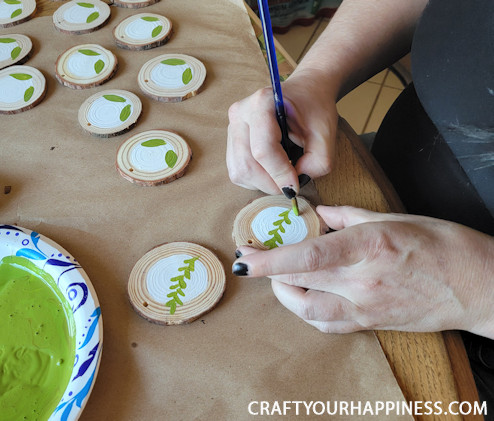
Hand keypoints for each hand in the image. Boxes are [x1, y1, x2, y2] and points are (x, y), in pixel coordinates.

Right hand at [226, 68, 338, 194]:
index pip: (263, 149)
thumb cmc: (315, 110)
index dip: (280, 173)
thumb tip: (293, 185)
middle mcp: (239, 114)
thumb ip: (316, 163)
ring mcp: (231, 127)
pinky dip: (256, 179)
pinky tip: (272, 170)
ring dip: (263, 183)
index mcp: (261, 103)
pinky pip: (238, 172)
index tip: (296, 187)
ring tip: (283, 174)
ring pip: (240, 172)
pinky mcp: (230, 141)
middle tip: (291, 186)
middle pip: (247, 164)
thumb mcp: (326, 135)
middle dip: (271, 182)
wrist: (305, 93)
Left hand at [233, 205, 493, 338]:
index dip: (271, 260)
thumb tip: (318, 216)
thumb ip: (347, 217)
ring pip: (307, 309)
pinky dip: (308, 311)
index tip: (245, 257)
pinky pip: (327, 324)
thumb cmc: (442, 244)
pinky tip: (305, 295)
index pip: (308, 256)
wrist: (478, 286)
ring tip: (280, 276)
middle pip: (299, 281)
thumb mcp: (393, 218)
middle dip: (268, 271)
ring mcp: (366, 307)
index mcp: (369, 246)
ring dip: (285, 292)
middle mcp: (363, 280)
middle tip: (253, 258)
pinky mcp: (371, 324)